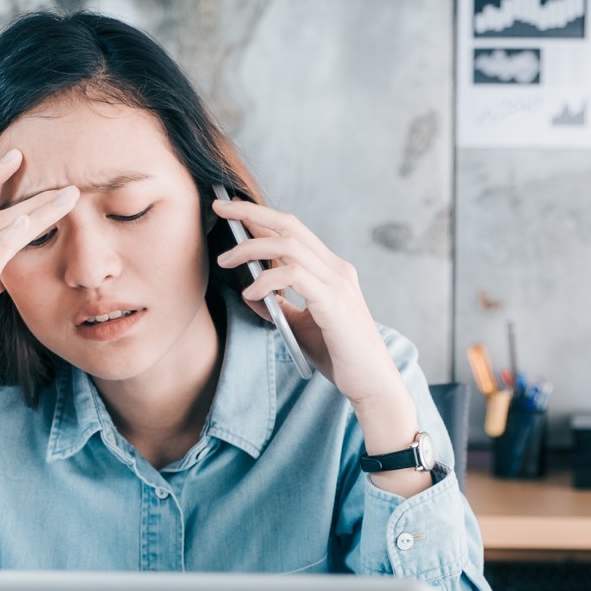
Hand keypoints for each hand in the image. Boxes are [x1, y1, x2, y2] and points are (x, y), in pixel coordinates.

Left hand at [212, 198, 402, 408]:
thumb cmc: (339, 355)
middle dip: (251, 212)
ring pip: (288, 245)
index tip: (232, 210)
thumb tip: (251, 293)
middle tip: (219, 207)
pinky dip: (266, 280)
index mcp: (331, 271)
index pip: (293, 231)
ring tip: (226, 259)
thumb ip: (280, 306)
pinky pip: (293, 276)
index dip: (261, 217)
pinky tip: (251, 294)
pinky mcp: (333, 302)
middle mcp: (336, 269)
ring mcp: (337, 283)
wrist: (371, 383)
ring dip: (251, 248)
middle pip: (289, 225)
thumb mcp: (300, 326)